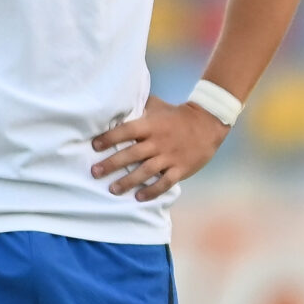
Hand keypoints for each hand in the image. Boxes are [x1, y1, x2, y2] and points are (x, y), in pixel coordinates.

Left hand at [92, 97, 226, 199]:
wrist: (208, 123)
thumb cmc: (177, 114)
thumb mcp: (158, 106)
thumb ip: (139, 108)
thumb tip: (116, 106)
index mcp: (151, 125)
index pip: (126, 131)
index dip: (109, 138)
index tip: (94, 146)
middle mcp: (158, 141)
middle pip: (132, 154)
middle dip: (112, 164)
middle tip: (95, 172)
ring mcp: (170, 156)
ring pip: (146, 171)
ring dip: (128, 181)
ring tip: (112, 189)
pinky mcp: (181, 168)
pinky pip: (165, 182)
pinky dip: (152, 191)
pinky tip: (139, 197)